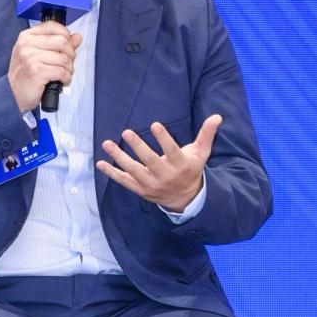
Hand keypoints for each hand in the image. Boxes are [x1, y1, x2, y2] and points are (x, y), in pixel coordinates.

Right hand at [8, 22, 82, 112]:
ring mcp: (31, 57)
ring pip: (64, 58)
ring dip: (69, 69)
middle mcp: (27, 44)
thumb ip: (59, 44)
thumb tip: (77, 36)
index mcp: (27, 37)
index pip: (53, 26)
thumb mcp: (38, 54)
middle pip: (63, 41)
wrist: (13, 94)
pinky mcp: (36, 71)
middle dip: (71, 54)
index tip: (67, 46)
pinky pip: (62, 71)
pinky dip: (66, 78)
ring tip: (64, 75)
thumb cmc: (26, 74)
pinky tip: (61, 81)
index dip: (66, 35)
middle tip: (67, 64)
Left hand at [95, 115, 222, 210]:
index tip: (155, 124)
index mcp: (180, 165)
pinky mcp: (140, 190)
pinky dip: (111, 173)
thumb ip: (206, 134)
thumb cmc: (192, 170)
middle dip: (138, 147)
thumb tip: (217, 116)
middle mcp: (165, 176)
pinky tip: (100, 163)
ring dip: (119, 158)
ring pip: (133, 171)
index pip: (171, 151)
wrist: (186, 199)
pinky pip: (124, 181)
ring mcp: (151, 184)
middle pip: (149, 161)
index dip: (164, 138)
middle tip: (127, 132)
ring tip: (107, 143)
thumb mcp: (201, 153)